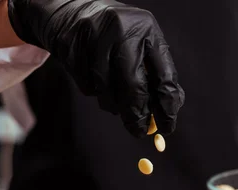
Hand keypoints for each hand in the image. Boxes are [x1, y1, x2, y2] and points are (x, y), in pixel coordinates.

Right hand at [7, 0, 184, 136]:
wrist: (69, 10)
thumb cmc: (115, 35)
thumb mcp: (141, 43)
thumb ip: (156, 74)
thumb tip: (167, 112)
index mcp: (148, 30)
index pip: (165, 76)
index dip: (168, 106)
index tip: (167, 126)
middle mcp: (123, 31)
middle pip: (135, 86)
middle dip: (138, 115)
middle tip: (139, 130)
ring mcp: (95, 38)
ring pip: (108, 91)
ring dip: (114, 105)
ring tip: (115, 102)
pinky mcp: (73, 48)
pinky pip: (88, 86)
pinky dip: (95, 92)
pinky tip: (96, 81)